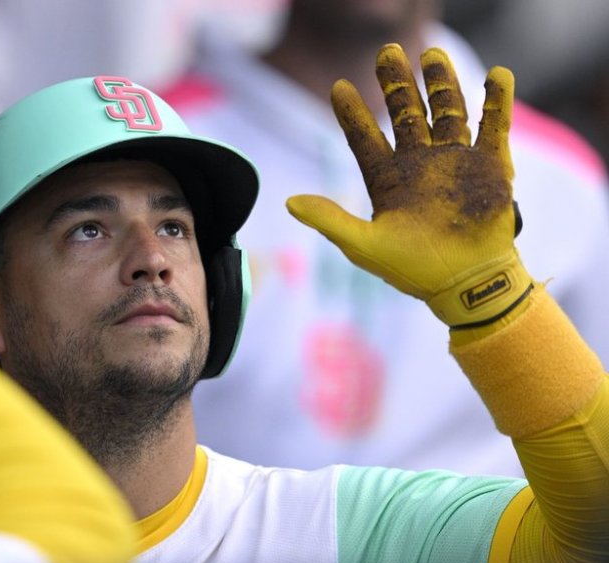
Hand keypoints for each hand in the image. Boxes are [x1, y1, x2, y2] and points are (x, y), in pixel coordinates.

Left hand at [286, 44, 530, 327]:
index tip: (339, 87)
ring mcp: (456, 163)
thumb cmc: (414, 270)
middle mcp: (421, 165)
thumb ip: (329, 220)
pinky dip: (497, 100)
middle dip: (397, 84)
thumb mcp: (364, 245)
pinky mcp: (491, 167)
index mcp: (389, 180)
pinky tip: (496, 74)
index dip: (352, 114)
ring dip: (441, 83)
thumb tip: (288, 202)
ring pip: (447, 111)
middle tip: (387, 52)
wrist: (466, 286)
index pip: (365, 138)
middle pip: (406, 113)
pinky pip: (495, 126)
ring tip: (432, 52)